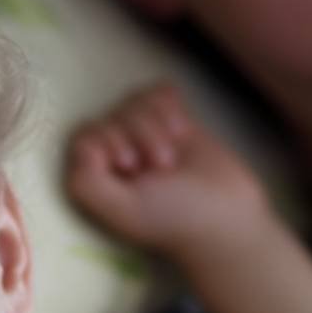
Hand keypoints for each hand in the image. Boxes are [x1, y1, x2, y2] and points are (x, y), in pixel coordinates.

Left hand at [66, 83, 271, 257]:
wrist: (228, 217)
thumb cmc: (175, 220)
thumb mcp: (122, 211)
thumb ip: (86, 183)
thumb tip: (83, 142)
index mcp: (96, 177)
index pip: (86, 134)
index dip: (109, 141)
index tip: (133, 168)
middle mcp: (116, 156)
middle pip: (113, 113)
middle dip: (139, 134)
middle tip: (163, 168)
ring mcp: (144, 137)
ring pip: (135, 100)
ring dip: (156, 123)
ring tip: (174, 155)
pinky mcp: (171, 124)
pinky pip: (158, 92)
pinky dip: (170, 106)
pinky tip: (183, 131)